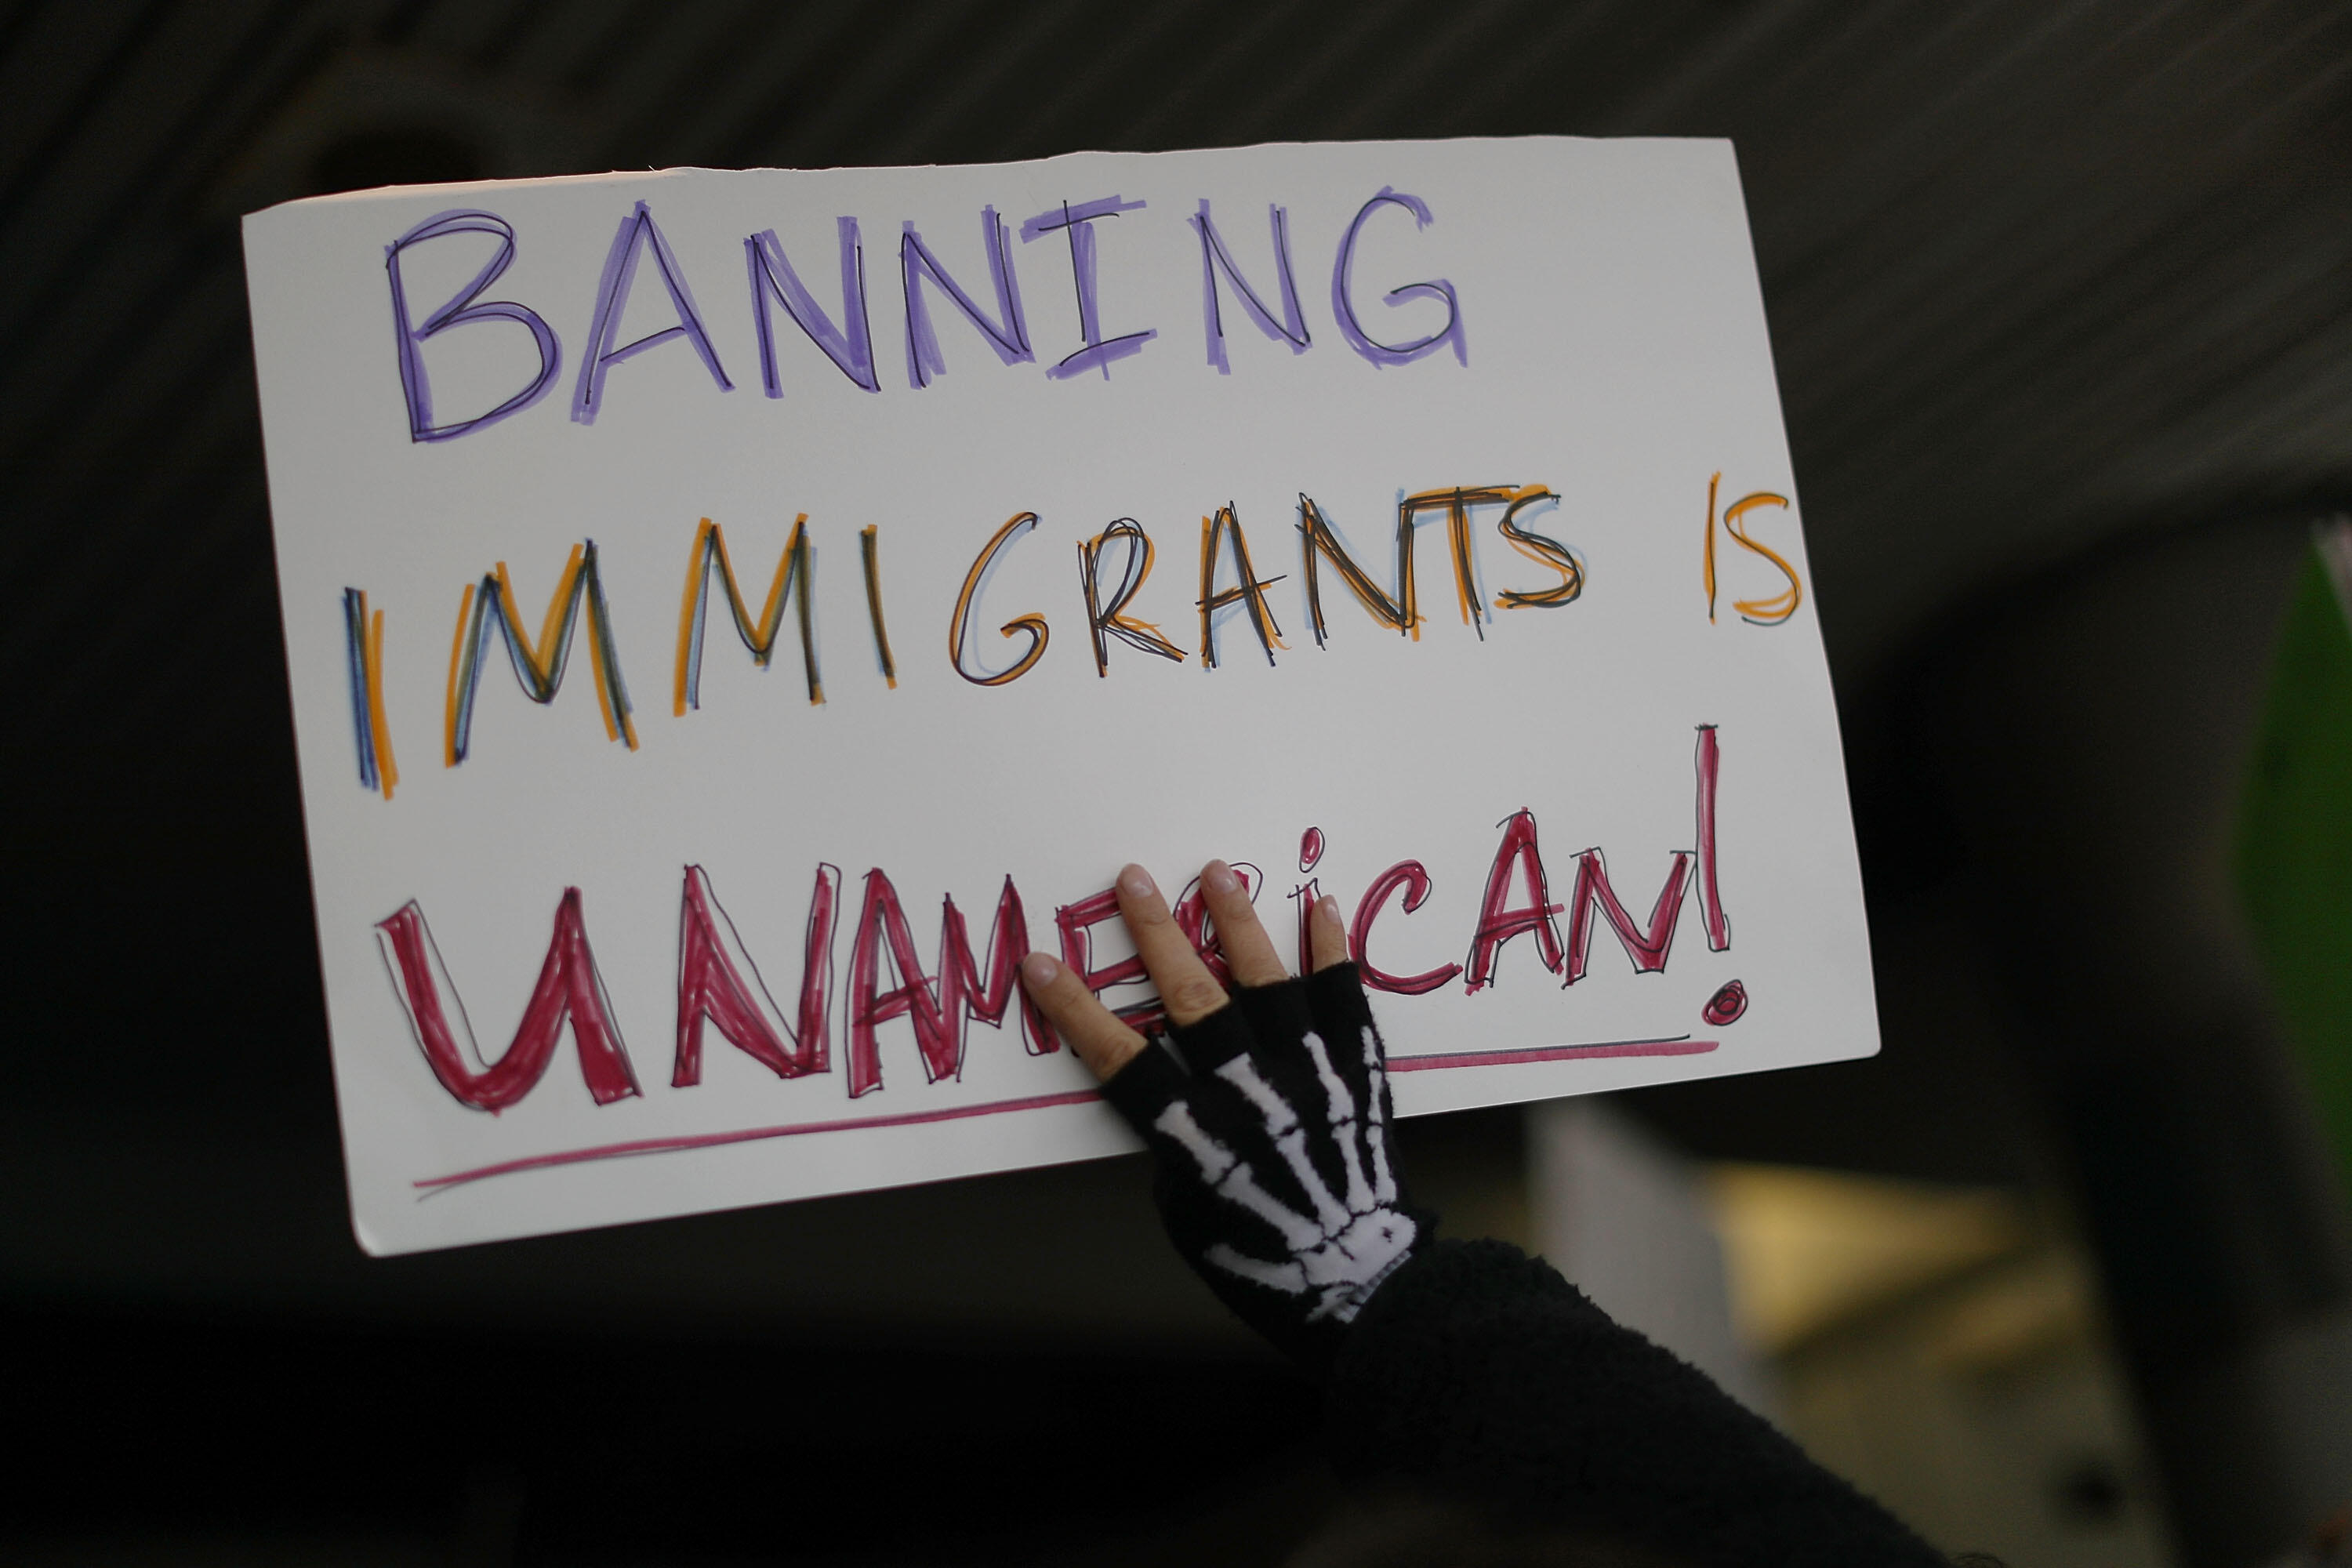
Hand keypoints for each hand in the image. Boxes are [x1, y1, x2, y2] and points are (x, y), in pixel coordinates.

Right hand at [1020, 861, 1432, 1366]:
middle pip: (1191, 997)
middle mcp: (1247, 1094)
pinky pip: (1343, 998)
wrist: (1364, 1284)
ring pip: (1267, 981)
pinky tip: (1322, 907)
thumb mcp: (1189, 1217)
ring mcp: (1308, 1076)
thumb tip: (1174, 1102)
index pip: (1120, 1058)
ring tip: (1215, 871)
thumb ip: (1176, 1149)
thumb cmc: (1264, 1267)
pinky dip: (1331, 951)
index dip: (1076, 1009)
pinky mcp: (1358, 1073)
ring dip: (1237, 922)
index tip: (1041, 963)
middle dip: (1155, 933)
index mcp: (1194, 1136)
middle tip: (1132, 879)